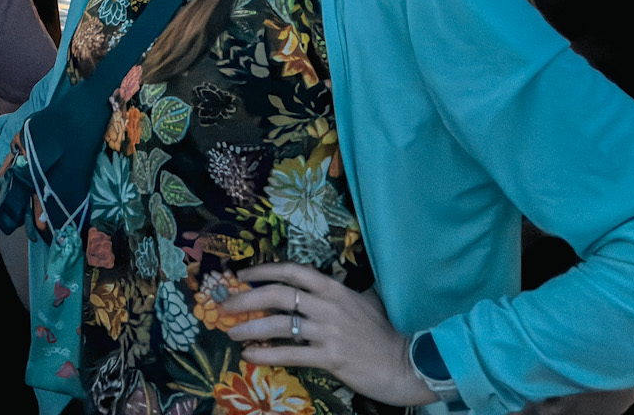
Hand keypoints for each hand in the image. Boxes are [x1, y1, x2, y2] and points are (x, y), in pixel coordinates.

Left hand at [224, 263, 431, 405]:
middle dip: (246, 297)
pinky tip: (250, 354)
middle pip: (278, 294)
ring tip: (231, 331)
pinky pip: (291, 353)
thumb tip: (323, 284)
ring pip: (280, 324)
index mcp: (334, 288)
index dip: (263, 270)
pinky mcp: (332, 357)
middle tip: (225, 304)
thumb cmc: (387, 333)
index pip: (293, 270)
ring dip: (250, 326)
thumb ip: (343, 292)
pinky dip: (266, 353)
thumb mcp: (366, 302)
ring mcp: (330, 331)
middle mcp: (329, 305)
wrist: (409, 364)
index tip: (242, 275)